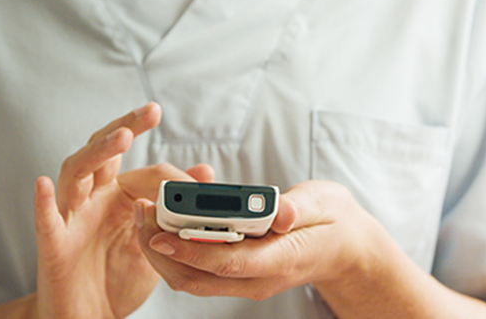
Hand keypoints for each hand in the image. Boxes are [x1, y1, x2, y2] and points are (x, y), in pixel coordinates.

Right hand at [33, 103, 214, 318]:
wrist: (89, 316)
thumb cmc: (118, 276)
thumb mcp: (156, 239)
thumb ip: (175, 206)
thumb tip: (206, 172)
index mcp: (118, 196)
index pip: (143, 169)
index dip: (173, 173)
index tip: (203, 180)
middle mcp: (93, 199)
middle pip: (103, 153)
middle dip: (124, 128)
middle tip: (150, 111)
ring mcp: (71, 218)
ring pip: (76, 174)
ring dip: (96, 153)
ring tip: (120, 137)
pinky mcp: (54, 246)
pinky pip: (46, 222)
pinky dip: (43, 202)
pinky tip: (44, 184)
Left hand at [133, 180, 376, 300]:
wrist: (344, 250)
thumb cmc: (333, 221)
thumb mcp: (324, 204)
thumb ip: (300, 208)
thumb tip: (281, 212)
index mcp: (280, 259)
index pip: (227, 262)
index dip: (190, 250)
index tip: (159, 234)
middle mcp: (258, 278)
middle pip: (198, 277)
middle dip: (162, 249)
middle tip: (140, 211)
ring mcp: (246, 280)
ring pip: (192, 279)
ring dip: (162, 251)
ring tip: (144, 214)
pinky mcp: (238, 274)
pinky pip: (198, 271)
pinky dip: (175, 250)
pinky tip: (163, 222)